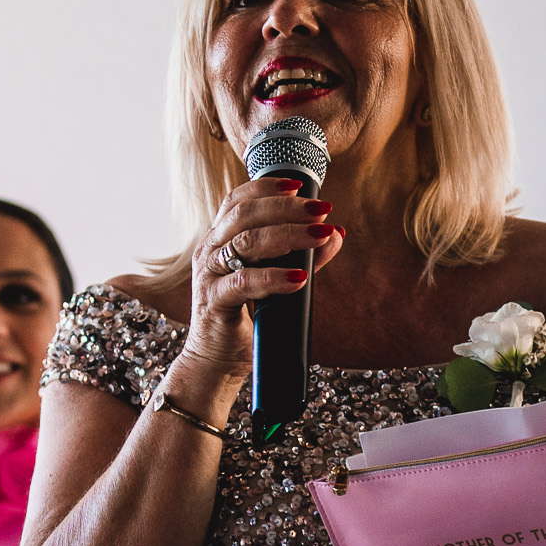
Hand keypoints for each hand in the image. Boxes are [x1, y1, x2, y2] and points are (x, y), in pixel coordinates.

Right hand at [178, 178, 347, 375]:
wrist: (217, 360)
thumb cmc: (247, 317)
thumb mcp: (279, 281)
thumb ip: (305, 257)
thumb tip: (336, 233)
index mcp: (220, 239)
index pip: (237, 200)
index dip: (266, 187)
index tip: (300, 185)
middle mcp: (210, 250)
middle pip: (244, 214)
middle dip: (287, 208)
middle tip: (322, 209)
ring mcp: (208, 275)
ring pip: (246, 242)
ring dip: (288, 235)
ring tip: (321, 235)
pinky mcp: (214, 301)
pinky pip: (244, 282)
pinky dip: (274, 277)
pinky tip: (299, 278)